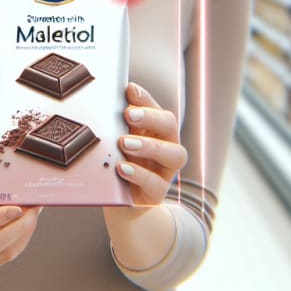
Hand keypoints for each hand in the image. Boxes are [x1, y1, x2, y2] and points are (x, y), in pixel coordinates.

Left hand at [116, 83, 187, 205]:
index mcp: (156, 130)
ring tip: (124, 143)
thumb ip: (117, 119)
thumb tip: (116, 93)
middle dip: (151, 117)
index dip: (145, 99)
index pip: (156, 107)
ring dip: (150, 146)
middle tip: (128, 115)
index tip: (129, 90)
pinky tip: (122, 168)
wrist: (117, 201)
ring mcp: (165, 171)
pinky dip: (139, 174)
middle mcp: (167, 146)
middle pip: (170, 126)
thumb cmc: (118, 160)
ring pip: (174, 155)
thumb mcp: (115, 138)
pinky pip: (156, 184)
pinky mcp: (158, 193)